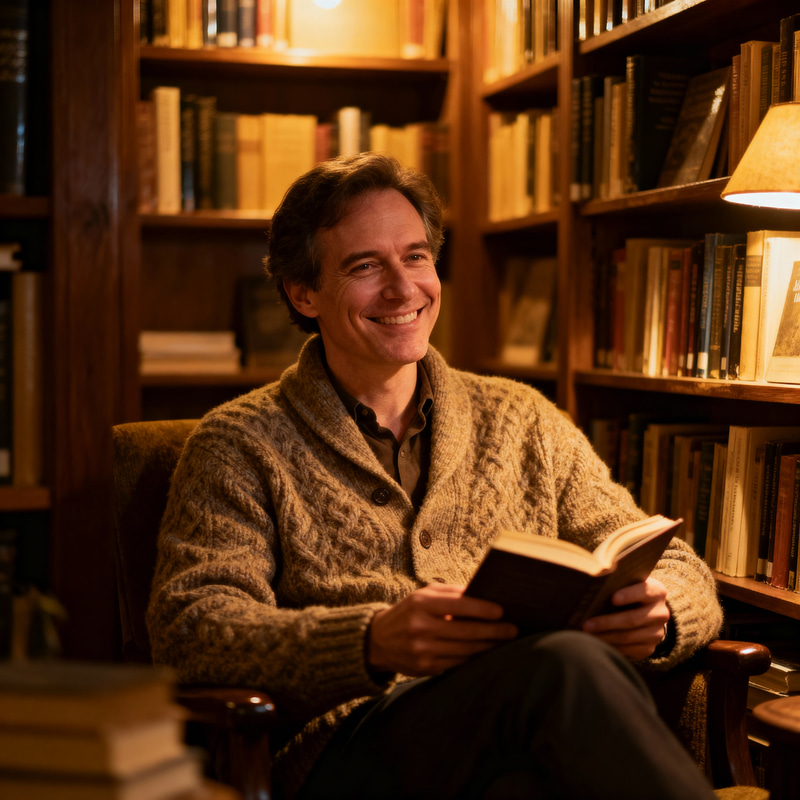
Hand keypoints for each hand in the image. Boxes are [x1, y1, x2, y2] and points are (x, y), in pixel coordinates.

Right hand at [367, 584, 517, 676]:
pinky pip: (456, 663)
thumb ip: (451, 592)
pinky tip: (487, 653)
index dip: (481, 609)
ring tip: (505, 642)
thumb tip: (483, 594)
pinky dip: (474, 659)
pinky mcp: (424, 668)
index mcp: (420, 604)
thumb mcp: (423, 595)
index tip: (501, 610)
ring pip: (464, 650)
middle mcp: (420, 627)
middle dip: (493, 631)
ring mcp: (422, 650)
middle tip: (513, 629)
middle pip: (465, 631)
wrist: (377, 640)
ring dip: (488, 647)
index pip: (457, 605)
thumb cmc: (409, 611)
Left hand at [581, 577, 669, 659]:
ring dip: (605, 637)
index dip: (629, 595)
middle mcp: (660, 613)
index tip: (612, 599)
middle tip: (586, 624)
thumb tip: (594, 580)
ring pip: (628, 637)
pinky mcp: (649, 648)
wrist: (644, 612)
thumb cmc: (626, 592)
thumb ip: (616, 581)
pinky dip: (610, 647)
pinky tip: (596, 643)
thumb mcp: (626, 583)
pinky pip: (628, 650)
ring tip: (587, 635)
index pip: (644, 592)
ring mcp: (656, 633)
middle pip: (632, 619)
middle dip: (607, 622)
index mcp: (656, 591)